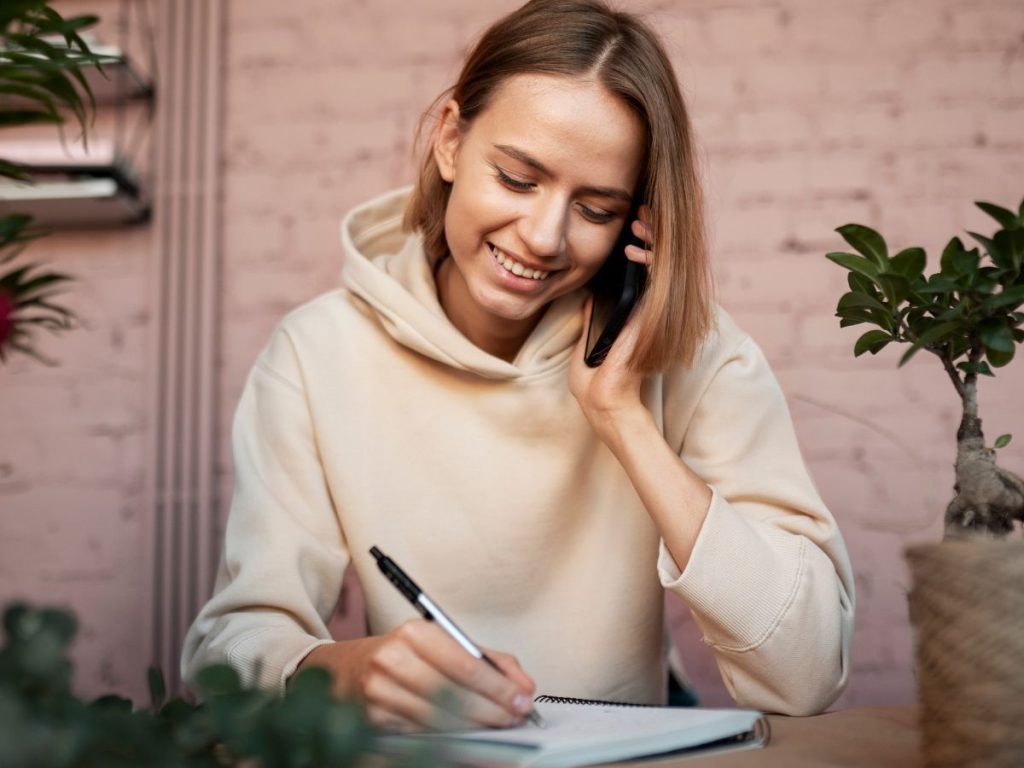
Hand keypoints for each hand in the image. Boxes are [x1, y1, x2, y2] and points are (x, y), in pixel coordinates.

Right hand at [298, 619, 535, 731]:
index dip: (498, 687)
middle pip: (452, 694)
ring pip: (438, 719)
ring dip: (474, 727)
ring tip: (497, 726)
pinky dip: (450, 738)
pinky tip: (468, 735)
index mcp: (414, 632)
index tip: (523, 699)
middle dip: (491, 710)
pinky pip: (421, 734)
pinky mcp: (374, 721)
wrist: (351, 668)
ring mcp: (379, 693)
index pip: (464, 664)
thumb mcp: (446, 643)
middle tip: (515, 717)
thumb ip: (489, 661)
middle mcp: (392, 660)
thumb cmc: (408, 654)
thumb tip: (524, 687)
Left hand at [569, 207, 653, 440]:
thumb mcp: (587, 342)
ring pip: (659, 267)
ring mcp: (650, 315)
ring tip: (640, 221)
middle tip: (639, 213)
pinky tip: (636, 248)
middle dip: (648, 235)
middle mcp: (644, 313)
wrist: (603, 402)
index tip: (626, 228)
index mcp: (629, 316)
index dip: (635, 248)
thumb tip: (590, 295)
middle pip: (653, 264)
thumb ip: (593, 318)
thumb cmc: (593, 382)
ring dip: (651, 240)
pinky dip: (649, 261)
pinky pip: (656, 282)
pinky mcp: (651, 319)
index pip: (636, 275)